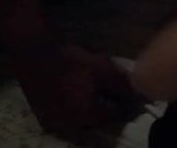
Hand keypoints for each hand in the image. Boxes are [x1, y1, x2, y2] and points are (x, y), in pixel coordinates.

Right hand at [9, 43, 141, 135]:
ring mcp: (52, 121)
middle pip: (96, 120)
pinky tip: (77, 91)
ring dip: (90, 108)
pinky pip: (64, 114)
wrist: (34, 51)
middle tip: (116, 95)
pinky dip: (74, 106)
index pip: (113, 117)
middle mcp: (69, 125)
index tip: (133, 98)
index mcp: (86, 117)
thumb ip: (123, 87)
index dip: (125, 106)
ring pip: (79, 118)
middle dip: (107, 108)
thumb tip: (142, 96)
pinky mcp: (41, 113)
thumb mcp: (103, 70)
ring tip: (97, 92)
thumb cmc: (72, 60)